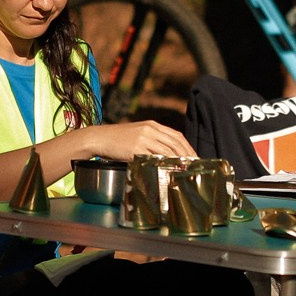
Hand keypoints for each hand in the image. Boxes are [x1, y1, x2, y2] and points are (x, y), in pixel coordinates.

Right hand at [76, 120, 195, 161]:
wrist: (99, 138)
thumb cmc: (117, 139)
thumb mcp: (137, 134)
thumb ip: (152, 140)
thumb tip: (167, 154)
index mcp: (152, 125)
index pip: (177, 135)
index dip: (188, 147)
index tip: (195, 157)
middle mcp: (150, 129)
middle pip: (176, 143)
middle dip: (188, 155)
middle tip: (195, 166)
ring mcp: (143, 138)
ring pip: (168, 150)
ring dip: (179, 161)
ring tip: (186, 170)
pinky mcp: (136, 148)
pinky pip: (154, 157)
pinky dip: (164, 164)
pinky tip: (170, 170)